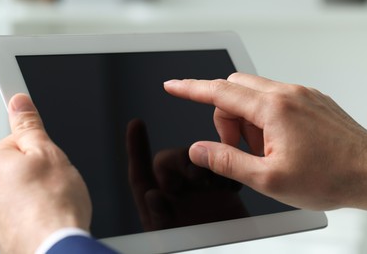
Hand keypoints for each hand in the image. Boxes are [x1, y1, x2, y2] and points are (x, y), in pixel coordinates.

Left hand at [0, 94, 91, 252]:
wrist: (55, 249)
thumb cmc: (53, 208)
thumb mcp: (49, 154)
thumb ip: (30, 125)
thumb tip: (19, 101)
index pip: (15, 138)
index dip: (38, 143)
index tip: (40, 144)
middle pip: (14, 163)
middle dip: (35, 167)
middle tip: (53, 180)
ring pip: (16, 185)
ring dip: (33, 188)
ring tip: (51, 199)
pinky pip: (14, 205)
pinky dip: (28, 206)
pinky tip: (44, 212)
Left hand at [127, 119, 247, 230]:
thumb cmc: (196, 250)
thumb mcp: (171, 239)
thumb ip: (159, 219)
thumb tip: (152, 194)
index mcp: (156, 205)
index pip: (141, 173)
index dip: (137, 148)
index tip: (136, 124)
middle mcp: (175, 194)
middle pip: (171, 162)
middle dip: (181, 161)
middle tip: (195, 176)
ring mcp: (198, 192)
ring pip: (196, 162)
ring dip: (204, 165)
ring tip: (213, 184)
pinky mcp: (220, 192)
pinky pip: (219, 170)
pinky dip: (224, 173)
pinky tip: (230, 189)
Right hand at [164, 73, 366, 210]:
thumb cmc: (330, 176)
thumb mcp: (268, 178)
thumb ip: (227, 162)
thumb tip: (198, 150)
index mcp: (273, 109)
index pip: (219, 91)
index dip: (191, 89)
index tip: (173, 86)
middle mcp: (287, 94)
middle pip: (235, 91)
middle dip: (226, 118)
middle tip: (238, 148)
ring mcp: (300, 95)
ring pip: (254, 97)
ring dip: (248, 122)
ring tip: (266, 152)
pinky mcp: (310, 101)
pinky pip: (274, 101)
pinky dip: (265, 120)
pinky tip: (281, 144)